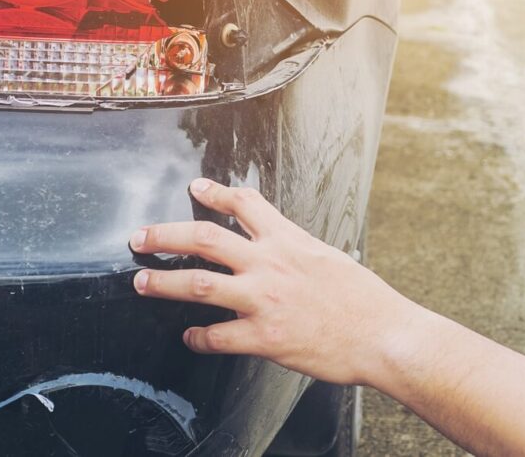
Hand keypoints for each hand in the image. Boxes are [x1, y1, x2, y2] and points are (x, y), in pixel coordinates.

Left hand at [129, 178, 413, 385]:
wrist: (383, 335)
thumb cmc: (364, 301)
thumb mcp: (329, 258)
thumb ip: (297, 251)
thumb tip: (281, 249)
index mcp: (289, 241)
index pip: (245, 205)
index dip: (215, 192)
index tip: (196, 187)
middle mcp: (271, 264)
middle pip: (205, 239)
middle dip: (165, 234)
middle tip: (140, 236)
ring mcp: (265, 300)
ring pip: (200, 284)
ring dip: (164, 282)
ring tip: (142, 282)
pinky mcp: (265, 336)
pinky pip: (218, 336)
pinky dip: (198, 337)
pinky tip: (190, 337)